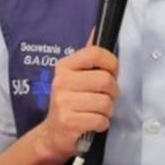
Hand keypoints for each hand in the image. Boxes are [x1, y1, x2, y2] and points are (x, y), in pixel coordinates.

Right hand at [32, 45, 119, 161]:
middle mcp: (61, 81)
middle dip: (112, 92)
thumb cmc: (69, 102)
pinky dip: (102, 123)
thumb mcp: (74, 76)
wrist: (52, 134)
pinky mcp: (69, 121)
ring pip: (106, 102)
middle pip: (106, 80)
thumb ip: (88, 57)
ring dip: (107, 110)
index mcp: (64, 66)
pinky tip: (91, 122)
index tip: (112, 72)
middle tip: (105, 97)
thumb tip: (96, 31)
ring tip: (96, 111)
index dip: (111, 63)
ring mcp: (63, 102)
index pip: (95, 53)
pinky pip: (101, 120)